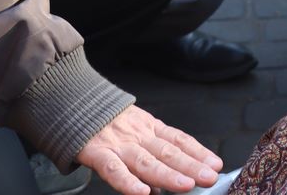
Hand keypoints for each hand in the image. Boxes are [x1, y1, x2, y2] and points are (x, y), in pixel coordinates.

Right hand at [75, 104, 220, 194]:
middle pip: (168, 152)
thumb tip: (162, 185)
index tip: (216, 164)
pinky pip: (113, 169)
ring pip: (146, 161)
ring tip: (186, 185)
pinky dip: (127, 182)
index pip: (179, 140)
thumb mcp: (133, 130)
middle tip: (210, 176)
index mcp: (149, 128)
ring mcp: (118, 144)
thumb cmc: (104, 121)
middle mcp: (138, 136)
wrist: (71, 100)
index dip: (198, 152)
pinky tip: (142, 193)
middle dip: (191, 165)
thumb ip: (149, 155)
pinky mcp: (96, 152)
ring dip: (168, 175)